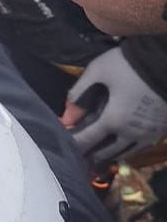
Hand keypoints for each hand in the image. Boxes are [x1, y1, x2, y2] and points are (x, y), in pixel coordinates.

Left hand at [62, 44, 166, 160]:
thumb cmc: (130, 64)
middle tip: (80, 157)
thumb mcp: (98, 70)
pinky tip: (124, 147)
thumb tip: (66, 114)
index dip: (74, 146)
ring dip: (110, 155)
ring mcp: (148, 134)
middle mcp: (130, 133)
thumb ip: (80, 91)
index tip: (65, 147)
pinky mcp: (162, 131)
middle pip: (106, 152)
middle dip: (90, 155)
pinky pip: (142, 148)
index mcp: (112, 120)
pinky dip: (129, 150)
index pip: (87, 140)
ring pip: (126, 153)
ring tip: (99, 156)